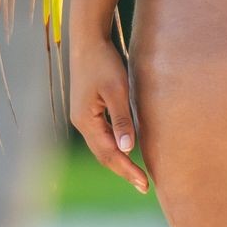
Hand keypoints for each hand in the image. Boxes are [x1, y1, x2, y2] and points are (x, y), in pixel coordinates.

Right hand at [68, 35, 148, 193]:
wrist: (88, 40)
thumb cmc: (104, 62)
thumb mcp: (117, 90)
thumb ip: (122, 119)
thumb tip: (127, 149)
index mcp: (86, 121)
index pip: (108, 154)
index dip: (127, 170)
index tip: (144, 184)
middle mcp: (82, 122)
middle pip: (103, 154)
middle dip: (123, 170)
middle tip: (144, 186)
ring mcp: (84, 117)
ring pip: (102, 146)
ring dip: (119, 160)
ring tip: (137, 174)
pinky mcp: (89, 109)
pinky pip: (103, 135)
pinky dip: (116, 146)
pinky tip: (128, 149)